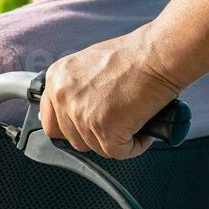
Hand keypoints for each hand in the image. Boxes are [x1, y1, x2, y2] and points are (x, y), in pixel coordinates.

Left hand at [39, 28, 184, 159]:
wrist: (159, 54)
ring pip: (96, 148)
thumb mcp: (89, 65)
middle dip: (96, 135)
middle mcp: (64, 96)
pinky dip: (135, 146)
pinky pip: (119, 153)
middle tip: (117, 122)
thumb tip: (75, 111)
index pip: (50, 121)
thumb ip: (76, 89)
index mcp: (57, 79)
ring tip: (133, 121)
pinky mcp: (105, 130)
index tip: (84, 129)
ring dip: (117, 140)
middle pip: (74, 139)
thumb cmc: (135, 56)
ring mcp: (82, 115)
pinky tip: (144, 131)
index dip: (71, 129)